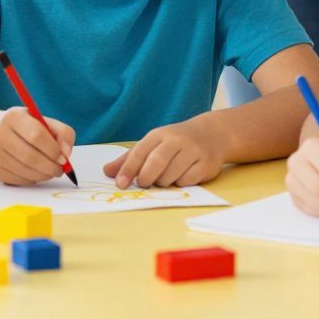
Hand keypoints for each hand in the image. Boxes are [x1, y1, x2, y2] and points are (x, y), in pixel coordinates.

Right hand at [0, 107, 73, 185]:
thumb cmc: (26, 127)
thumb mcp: (44, 122)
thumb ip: (62, 133)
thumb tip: (66, 153)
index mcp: (14, 116)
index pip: (37, 135)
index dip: (53, 149)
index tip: (63, 157)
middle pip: (30, 156)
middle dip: (50, 167)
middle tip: (60, 169)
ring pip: (25, 171)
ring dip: (43, 175)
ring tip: (51, 171)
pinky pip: (18, 180)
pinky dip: (32, 179)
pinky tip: (36, 173)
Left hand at [104, 120, 225, 188]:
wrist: (211, 134)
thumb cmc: (175, 142)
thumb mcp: (152, 144)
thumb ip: (130, 159)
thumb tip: (107, 171)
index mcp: (159, 134)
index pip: (139, 152)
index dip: (128, 170)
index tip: (119, 184)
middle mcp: (176, 140)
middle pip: (156, 164)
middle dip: (146, 179)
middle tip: (144, 184)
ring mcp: (193, 151)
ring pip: (171, 176)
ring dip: (163, 183)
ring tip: (165, 178)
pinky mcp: (206, 164)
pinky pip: (187, 181)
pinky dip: (180, 184)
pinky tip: (181, 176)